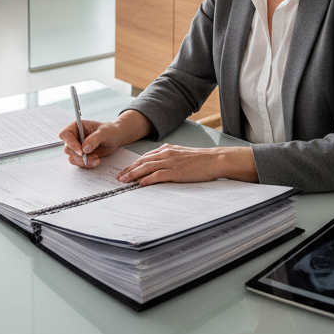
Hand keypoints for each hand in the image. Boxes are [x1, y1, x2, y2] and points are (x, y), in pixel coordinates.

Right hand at [59, 110, 152, 167]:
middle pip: (67, 149)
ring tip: (96, 158)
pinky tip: (97, 160)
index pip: (65, 134)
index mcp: (76, 127)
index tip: (81, 150)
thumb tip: (84, 149)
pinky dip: (88, 164)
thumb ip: (94, 139)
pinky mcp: (82, 155)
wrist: (115, 138)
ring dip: (84, 161)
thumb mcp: (103, 132)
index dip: (70, 143)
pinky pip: (79, 163)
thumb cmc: (109, 131)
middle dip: (79, 155)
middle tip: (92, 155)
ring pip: (72, 158)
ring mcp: (77, 147)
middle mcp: (74, 137)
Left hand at [116, 145, 258, 185]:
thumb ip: (169, 158)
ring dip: (133, 175)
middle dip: (128, 170)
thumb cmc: (200, 160)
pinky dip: (147, 179)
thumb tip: (157, 166)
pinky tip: (140, 184)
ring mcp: (170, 162)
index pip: (145, 157)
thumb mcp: (181, 155)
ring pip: (146, 168)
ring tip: (124, 181)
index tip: (124, 171)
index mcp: (166, 149)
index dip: (133, 164)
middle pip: (142, 162)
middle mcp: (166, 154)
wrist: (214, 159)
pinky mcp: (176, 171)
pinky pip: (158, 175)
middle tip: (118, 177)